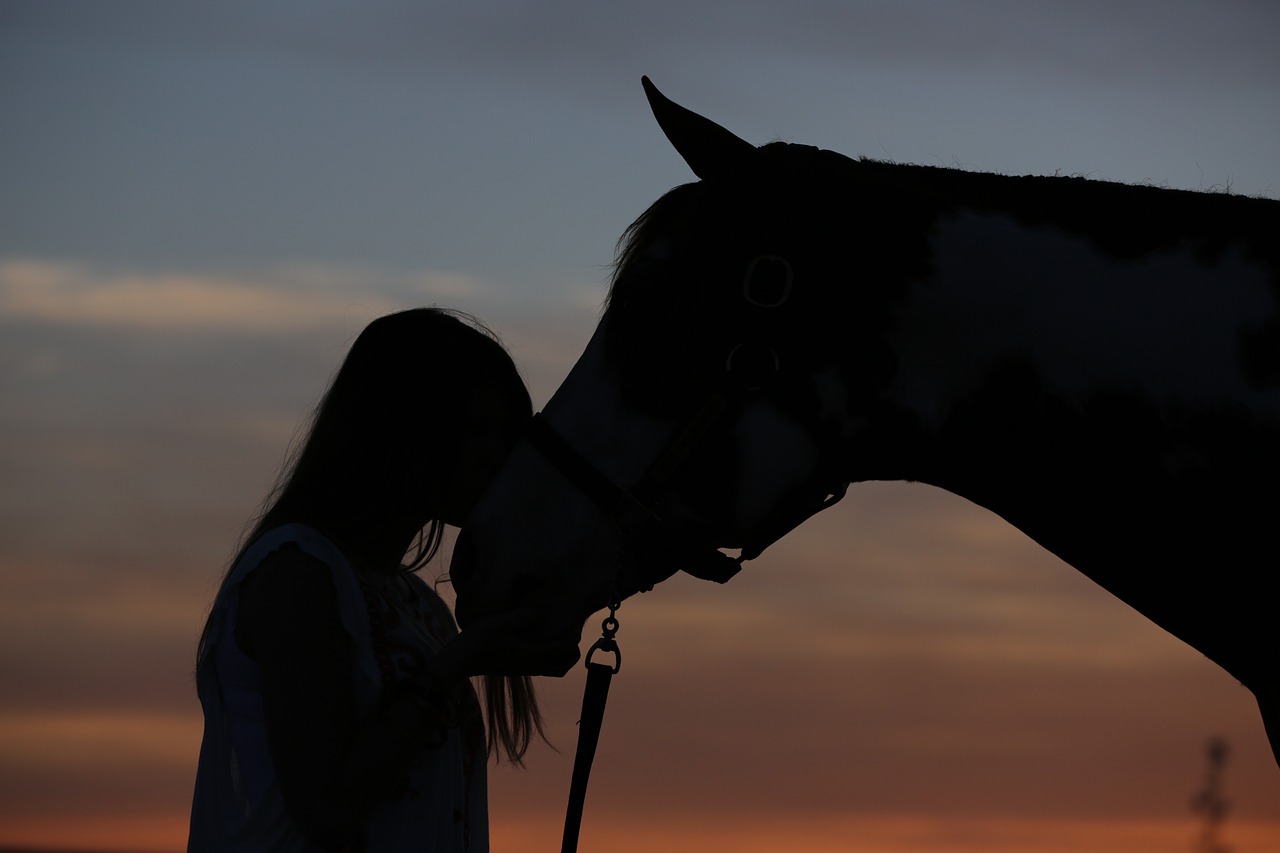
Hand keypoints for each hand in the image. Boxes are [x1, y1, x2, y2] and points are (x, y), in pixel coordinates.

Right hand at [436, 603, 582, 677]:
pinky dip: (551, 658)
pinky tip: (541, 641)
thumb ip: (524, 617)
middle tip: (570, 633)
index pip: (563, 648)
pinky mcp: (516, 670)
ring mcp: (524, 670)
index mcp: (529, 653)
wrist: (459, 661)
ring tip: (559, 638)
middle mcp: (530, 665)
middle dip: (573, 651)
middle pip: (564, 667)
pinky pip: (543, 668)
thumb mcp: (500, 622)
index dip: (572, 635)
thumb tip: (544, 612)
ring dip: (563, 657)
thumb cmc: (478, 640)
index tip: (571, 621)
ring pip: (555, 670)